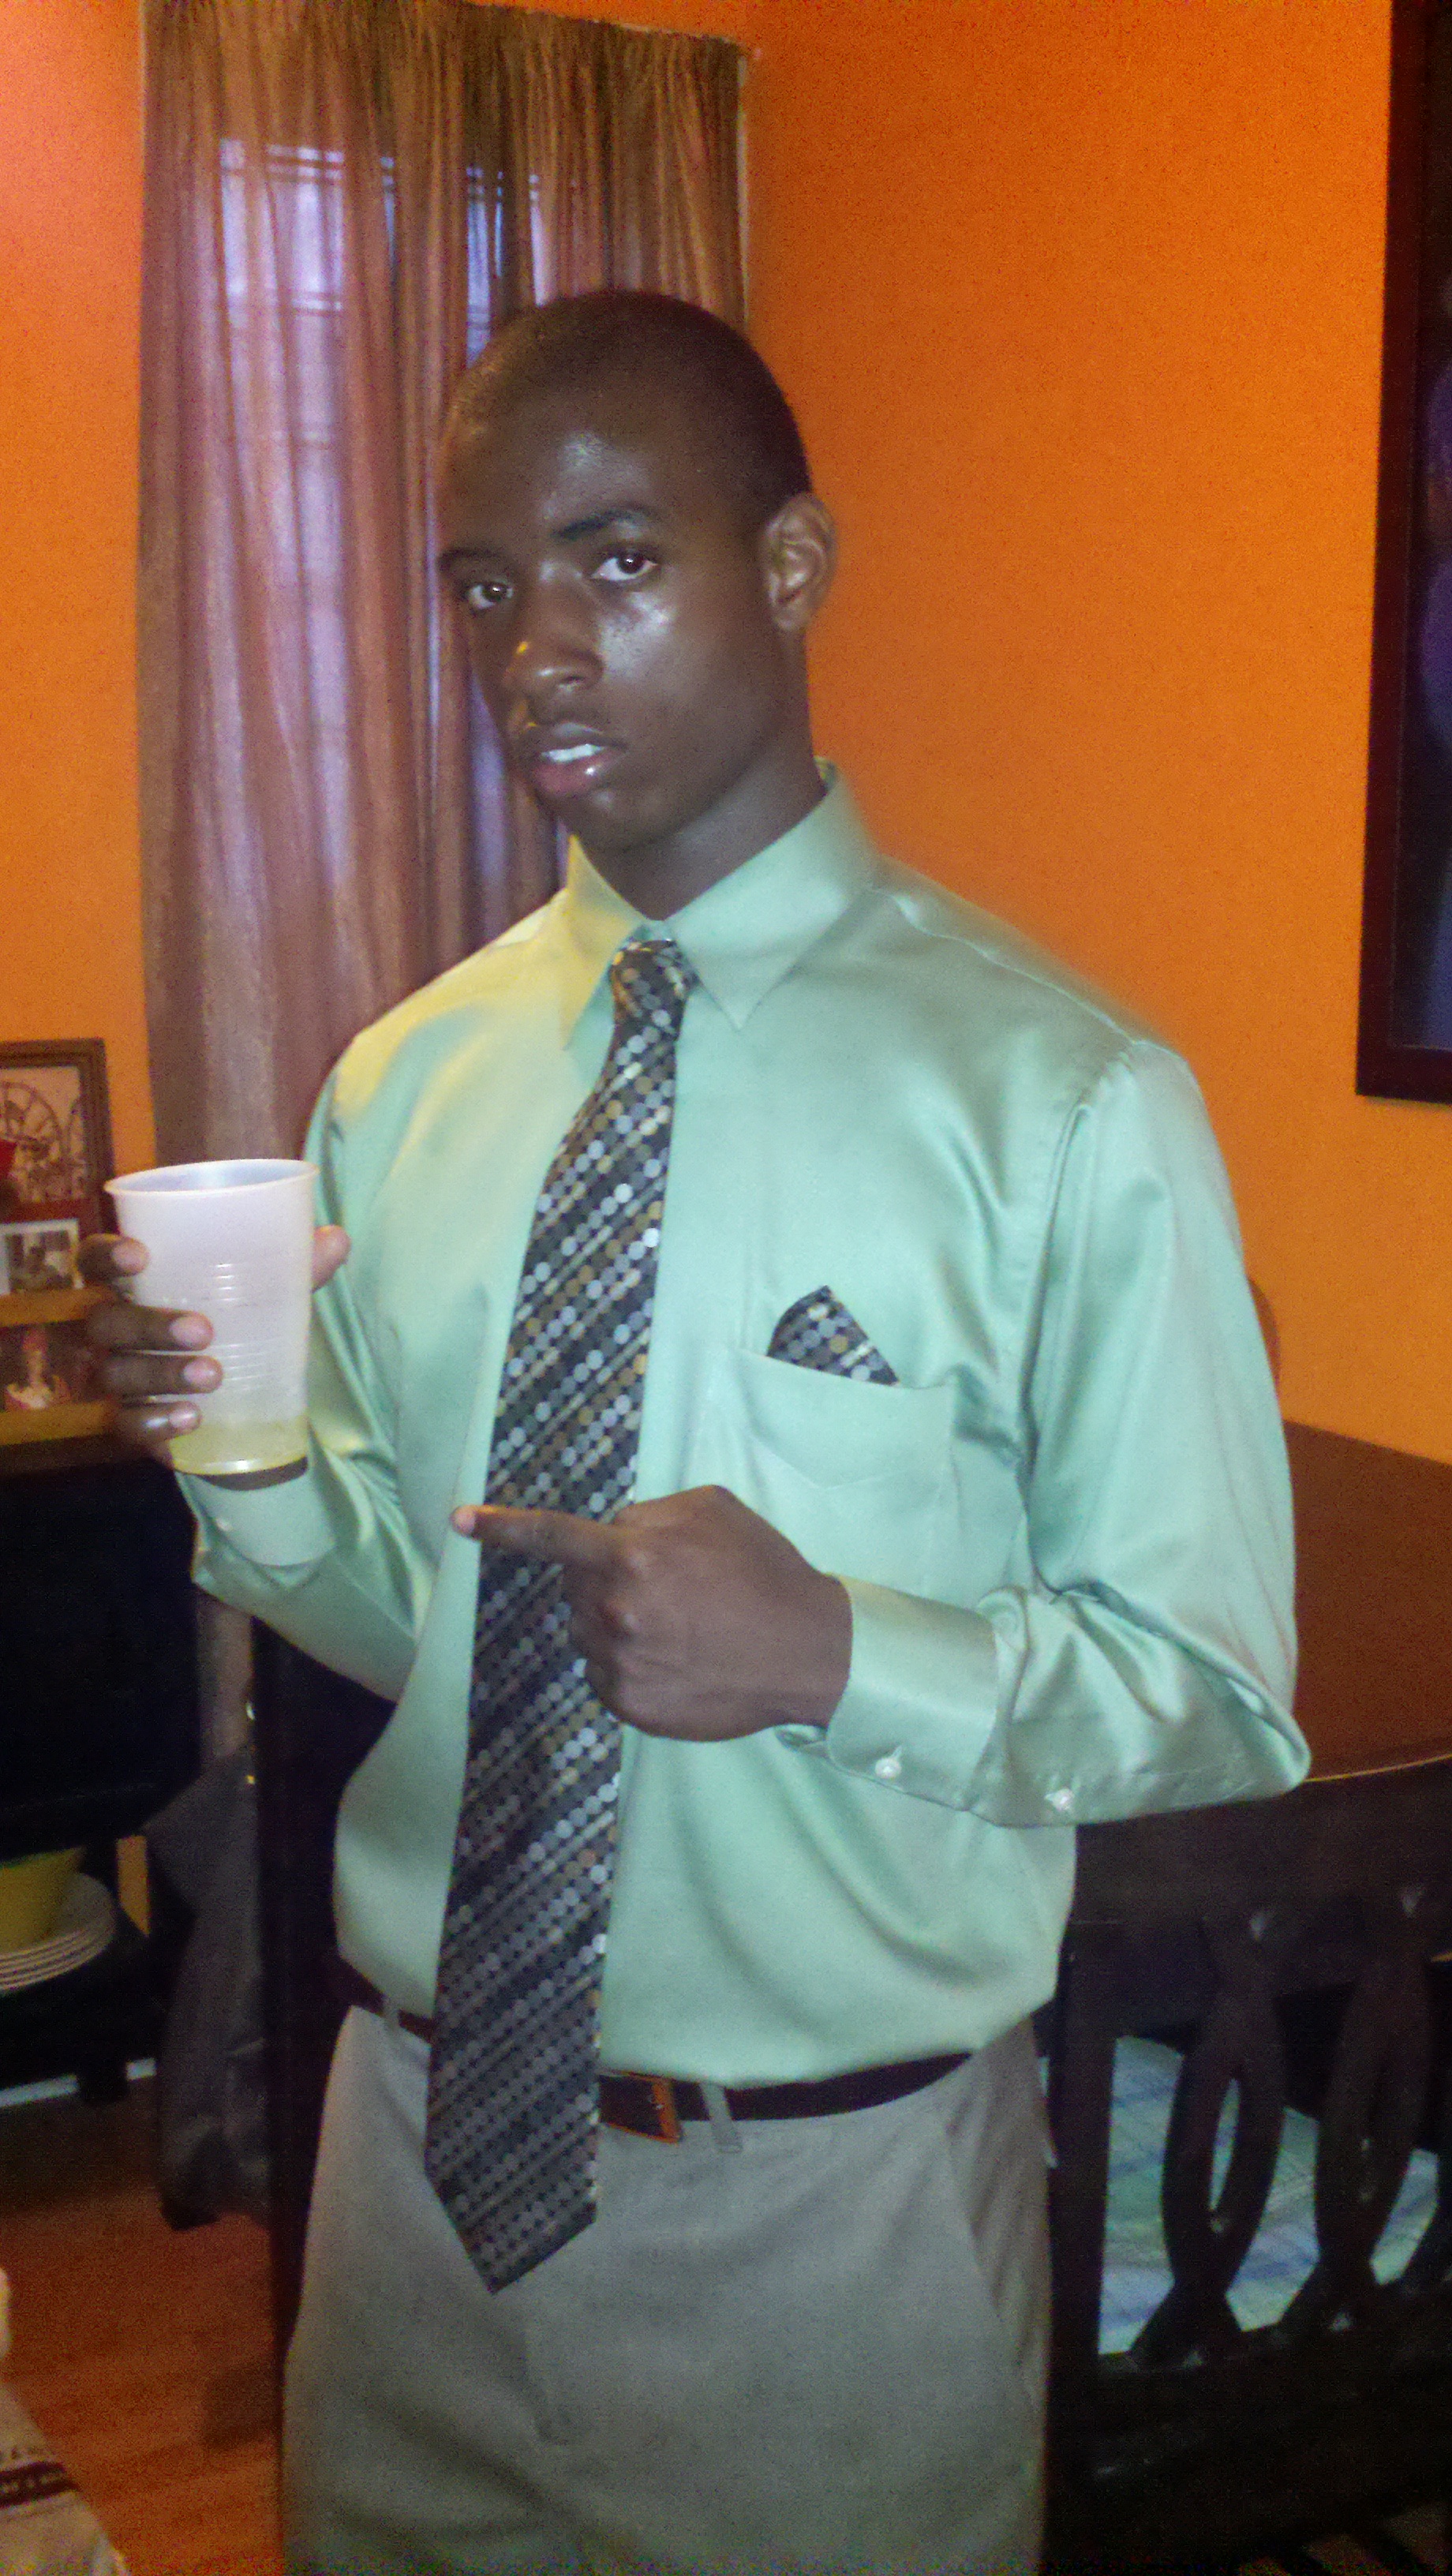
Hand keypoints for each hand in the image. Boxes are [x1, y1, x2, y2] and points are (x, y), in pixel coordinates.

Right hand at [80, 1225, 349, 1456]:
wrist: (240, 1392)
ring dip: (161, 1374)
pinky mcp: (134, 1419)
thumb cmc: (239, 1320)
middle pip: (105, 1320)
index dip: (106, 1254)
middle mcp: (115, 1326)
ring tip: (213, 1376)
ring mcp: (119, 1374)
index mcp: (136, 1282)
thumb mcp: (268, 1292)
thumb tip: (337, 1239)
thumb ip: (295, 1267)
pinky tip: (190, 1420)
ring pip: (116, 1373)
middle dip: (150, 1324)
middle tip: (204, 1330)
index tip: (141, 1255)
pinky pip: (128, 1424)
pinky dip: (155, 1423)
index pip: (95, 1259)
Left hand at [452, 1484, 851, 1741]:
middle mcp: (615, 1612)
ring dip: (616, 1622)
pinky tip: (678, 1658)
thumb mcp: (711, 1510)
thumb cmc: (763, 1572)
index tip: (460, 1521)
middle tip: (665, 1584)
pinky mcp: (632, 1707)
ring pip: (588, 1632)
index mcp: (630, 1557)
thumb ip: (648, 1514)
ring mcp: (620, 1665)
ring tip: (680, 1625)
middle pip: (575, 1587)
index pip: (551, 1538)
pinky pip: (605, 1675)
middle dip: (605, 1578)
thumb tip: (614, 1530)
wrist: (808, 1651)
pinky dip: (629, 1663)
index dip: (501, 1528)